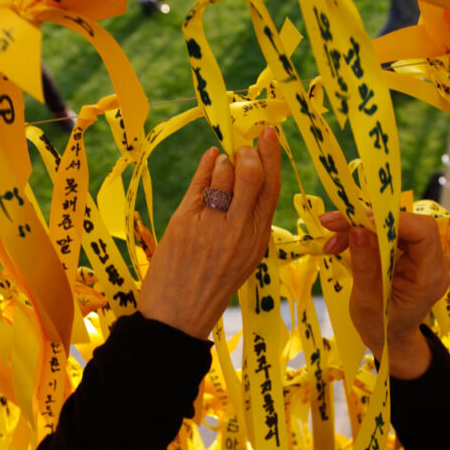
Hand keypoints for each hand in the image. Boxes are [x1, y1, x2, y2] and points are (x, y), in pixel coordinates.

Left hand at [139, 127, 281, 338]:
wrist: (177, 318)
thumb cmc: (210, 285)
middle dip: (247, 152)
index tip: (269, 132)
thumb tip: (248, 173)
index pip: (273, 189)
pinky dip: (206, 164)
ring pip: (224, 173)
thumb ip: (247, 220)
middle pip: (252, 174)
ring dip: (223, 161)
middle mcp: (238, 231)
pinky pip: (200, 182)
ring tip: (220, 166)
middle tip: (241, 148)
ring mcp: (211, 226)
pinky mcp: (184, 223)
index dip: (272, 156)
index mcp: (258, 239)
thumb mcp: (242, 257)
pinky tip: (210, 159)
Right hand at [320, 211, 448, 378]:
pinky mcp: (409, 253)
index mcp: (430, 277)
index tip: (359, 220)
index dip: (393, 220)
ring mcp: (422, 256)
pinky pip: (387, 234)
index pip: (423, 232)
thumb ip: (365, 266)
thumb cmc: (382, 327)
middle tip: (332, 223)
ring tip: (330, 239)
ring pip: (392, 226)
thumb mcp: (367, 302)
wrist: (391, 338)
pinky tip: (339, 243)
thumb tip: (357, 230)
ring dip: (359, 227)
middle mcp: (432, 262)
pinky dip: (362, 235)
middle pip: (405, 224)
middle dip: (367, 220)